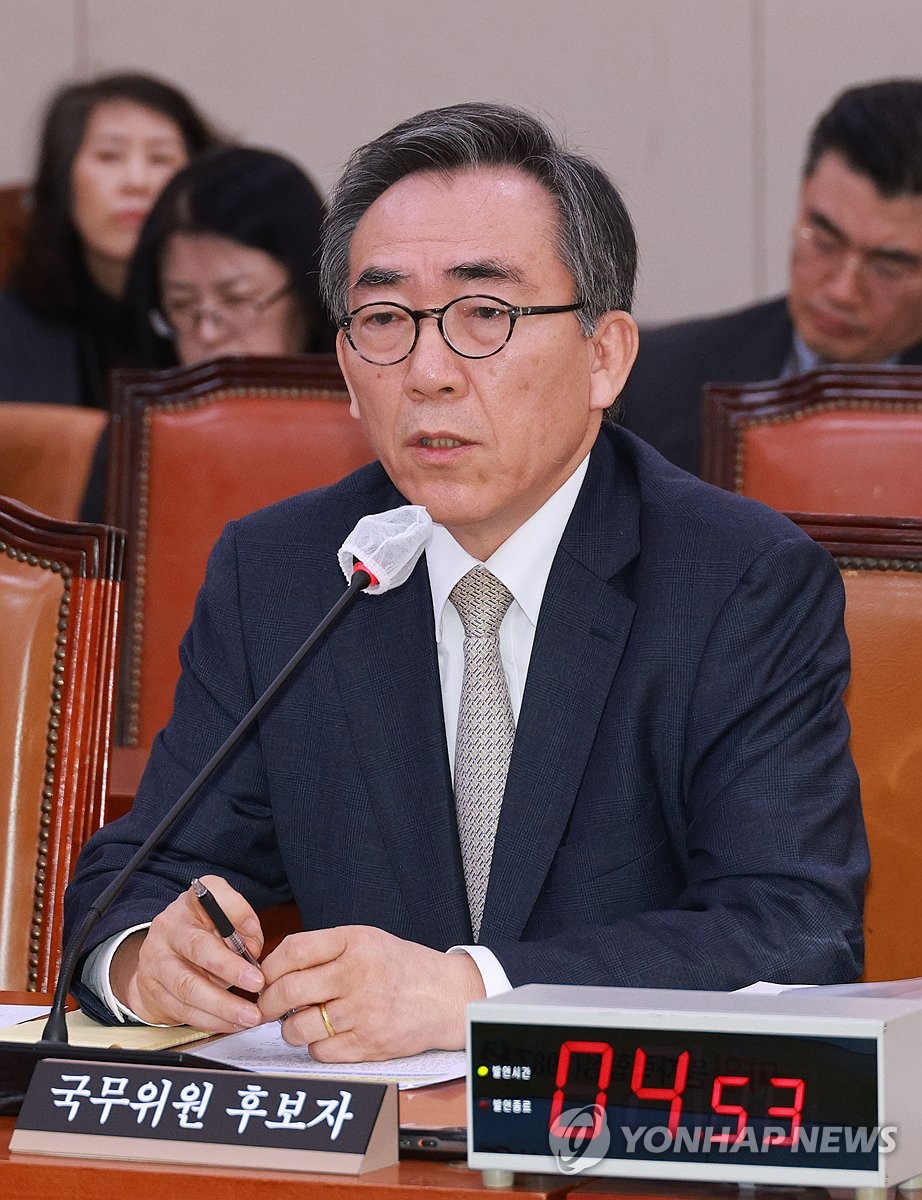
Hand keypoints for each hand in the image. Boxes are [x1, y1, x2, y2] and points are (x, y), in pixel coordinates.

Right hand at [110, 875, 265, 1029]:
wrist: (160, 957)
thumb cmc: (201, 933)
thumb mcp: (223, 918)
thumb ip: (242, 924)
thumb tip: (254, 946)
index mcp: (191, 902)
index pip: (213, 895)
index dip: (237, 914)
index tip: (255, 938)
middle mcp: (169, 927)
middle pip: (198, 947)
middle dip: (230, 968)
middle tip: (257, 983)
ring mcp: (157, 960)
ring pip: (188, 986)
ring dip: (223, 1005)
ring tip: (249, 1015)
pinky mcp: (153, 990)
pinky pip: (184, 1010)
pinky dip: (211, 1020)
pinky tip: (232, 1023)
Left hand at [256, 925, 484, 1060]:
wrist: (444, 996)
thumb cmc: (400, 966)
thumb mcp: (366, 940)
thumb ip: (324, 949)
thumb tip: (274, 967)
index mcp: (355, 942)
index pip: (294, 950)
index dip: (270, 966)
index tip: (264, 976)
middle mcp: (357, 975)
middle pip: (289, 991)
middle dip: (267, 1003)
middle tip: (266, 1006)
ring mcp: (363, 1012)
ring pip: (298, 1027)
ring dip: (290, 1027)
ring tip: (299, 1021)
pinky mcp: (368, 1044)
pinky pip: (320, 1052)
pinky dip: (315, 1047)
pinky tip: (326, 1035)